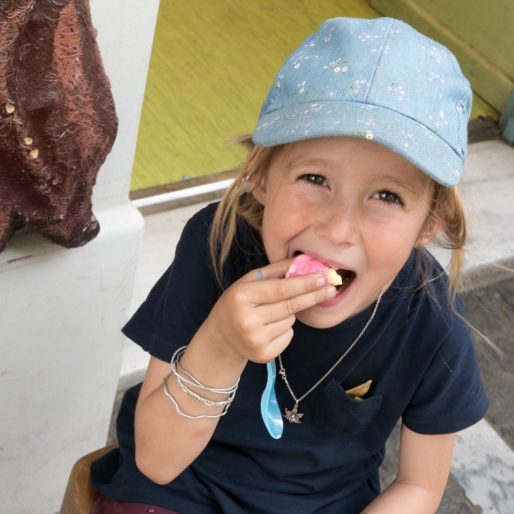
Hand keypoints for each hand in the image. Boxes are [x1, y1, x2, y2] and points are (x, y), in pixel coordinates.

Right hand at [201, 258, 335, 364]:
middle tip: (330, 287)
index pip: (280, 289)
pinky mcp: (263, 355)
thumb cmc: (237, 303)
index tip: (322, 277)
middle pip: (290, 306)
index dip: (304, 283)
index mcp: (241, 296)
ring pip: (290, 320)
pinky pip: (288, 336)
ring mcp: (255, 340)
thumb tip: (304, 262)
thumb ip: (275, 271)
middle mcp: (247, 320)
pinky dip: (286, 329)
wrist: (220, 338)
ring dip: (290, 313)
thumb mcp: (248, 282)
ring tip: (271, 313)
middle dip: (313, 295)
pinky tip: (270, 328)